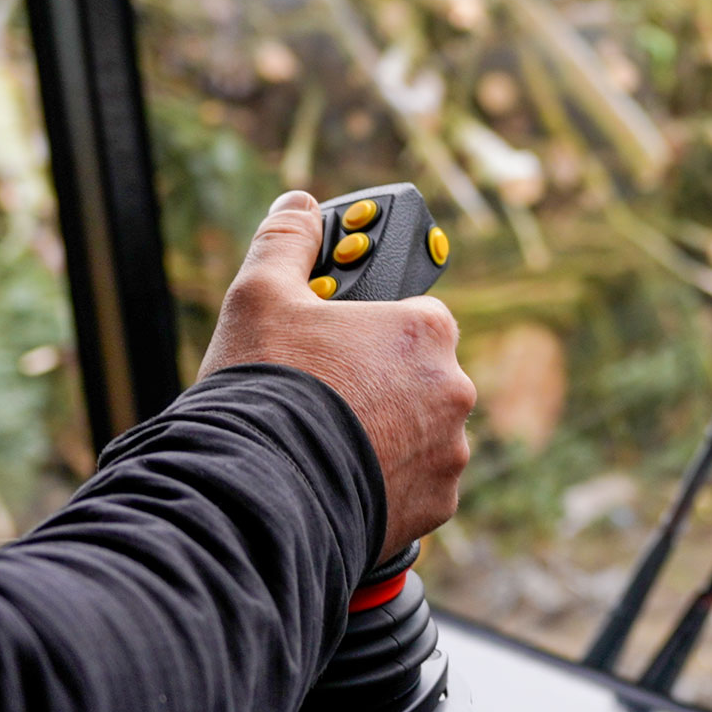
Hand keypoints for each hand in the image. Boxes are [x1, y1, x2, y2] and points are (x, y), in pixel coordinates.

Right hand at [199, 191, 475, 565]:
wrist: (258, 492)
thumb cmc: (265, 386)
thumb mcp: (260, 296)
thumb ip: (285, 242)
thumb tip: (297, 205)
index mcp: (427, 332)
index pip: (416, 316)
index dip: (373, 328)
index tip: (339, 343)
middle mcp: (454, 390)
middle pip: (418, 378)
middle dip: (378, 386)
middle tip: (323, 399)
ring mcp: (450, 452)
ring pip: (419, 435)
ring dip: (386, 437)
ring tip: (324, 444)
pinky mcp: (436, 505)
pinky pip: (415, 487)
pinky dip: (386, 485)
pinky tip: (337, 481)